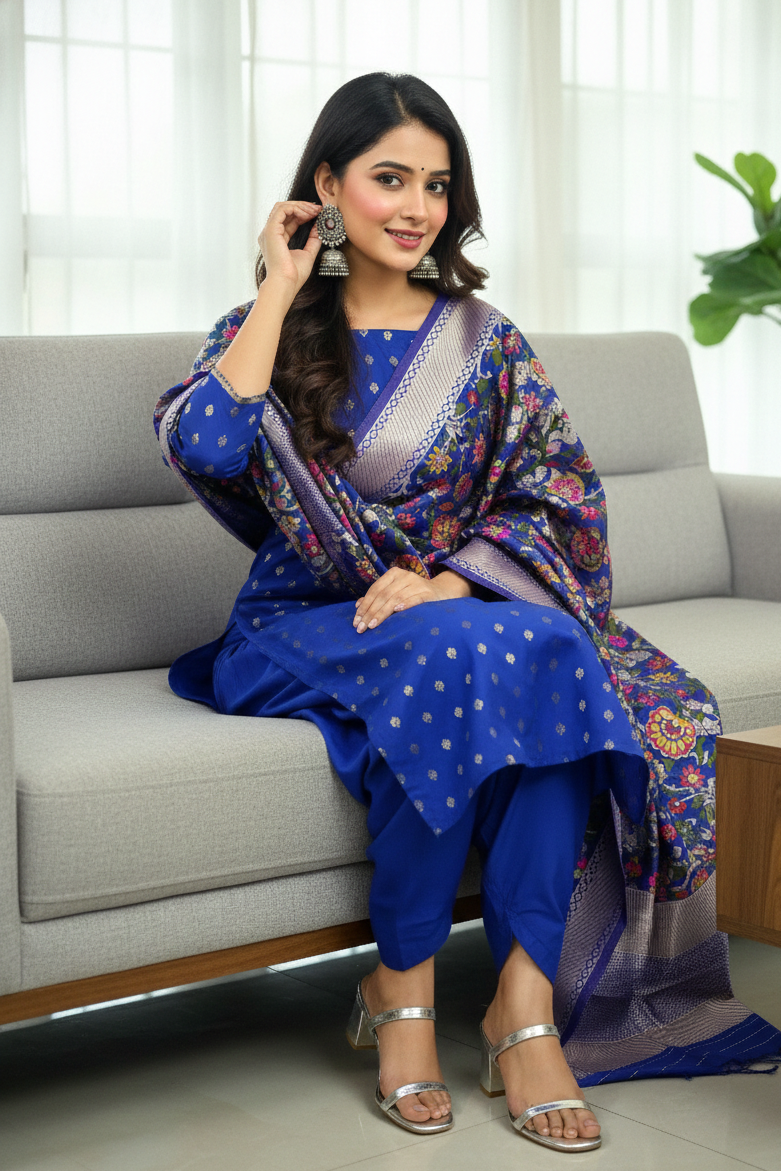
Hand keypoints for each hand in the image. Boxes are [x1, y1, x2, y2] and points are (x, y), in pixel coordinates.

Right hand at [257, 200, 321, 298]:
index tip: (318, 213)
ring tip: (314, 210)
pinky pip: (282, 210)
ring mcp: (268, 231)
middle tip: (318, 209)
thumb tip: (320, 226)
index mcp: (276, 239)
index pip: (289, 220)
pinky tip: (307, 214)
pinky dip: (296, 208)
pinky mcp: (271, 230)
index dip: (303, 214)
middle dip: (303, 207)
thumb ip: (313, 240)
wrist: (286, 283)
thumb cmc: (294, 275)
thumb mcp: (308, 253)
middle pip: (285, 211)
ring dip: (300, 206)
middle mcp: (270, 234)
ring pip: (282, 207)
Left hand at [353, 568, 471, 633]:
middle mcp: (405, 576)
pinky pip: (415, 598)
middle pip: (383, 595)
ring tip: (372, 626)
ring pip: (395, 598)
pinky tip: (397, 611)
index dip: (364, 606)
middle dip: (370, 613)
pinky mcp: (428, 593)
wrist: (442, 593)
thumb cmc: (414, 595)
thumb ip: (378, 598)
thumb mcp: (395, 593)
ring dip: (382, 613)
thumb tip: (357, 606)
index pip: (375, 590)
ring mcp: (417, 583)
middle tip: (361, 628)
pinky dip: (406, 604)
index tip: (356, 621)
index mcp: (394, 574)